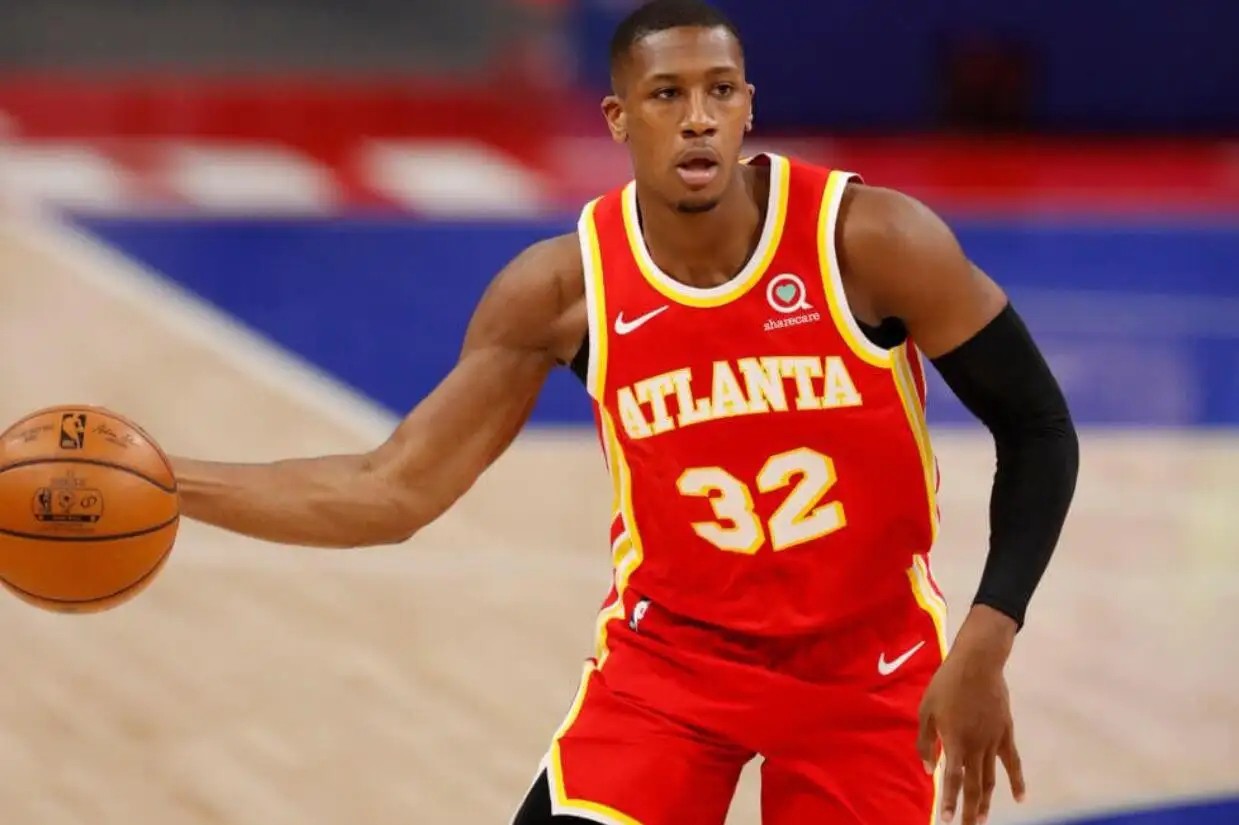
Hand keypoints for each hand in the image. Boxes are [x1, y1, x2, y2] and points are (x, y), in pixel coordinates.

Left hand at [917, 605, 1025, 824]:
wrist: (978, 664)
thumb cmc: (946, 684)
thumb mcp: (925, 711)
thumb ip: (925, 742)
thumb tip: (929, 769)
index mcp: (954, 742)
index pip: (951, 780)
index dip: (948, 802)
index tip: (945, 821)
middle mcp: (976, 747)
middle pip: (974, 786)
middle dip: (969, 810)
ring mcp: (994, 742)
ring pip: (992, 779)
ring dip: (986, 801)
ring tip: (982, 821)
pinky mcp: (1006, 734)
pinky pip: (1012, 763)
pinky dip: (1017, 782)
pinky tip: (1019, 799)